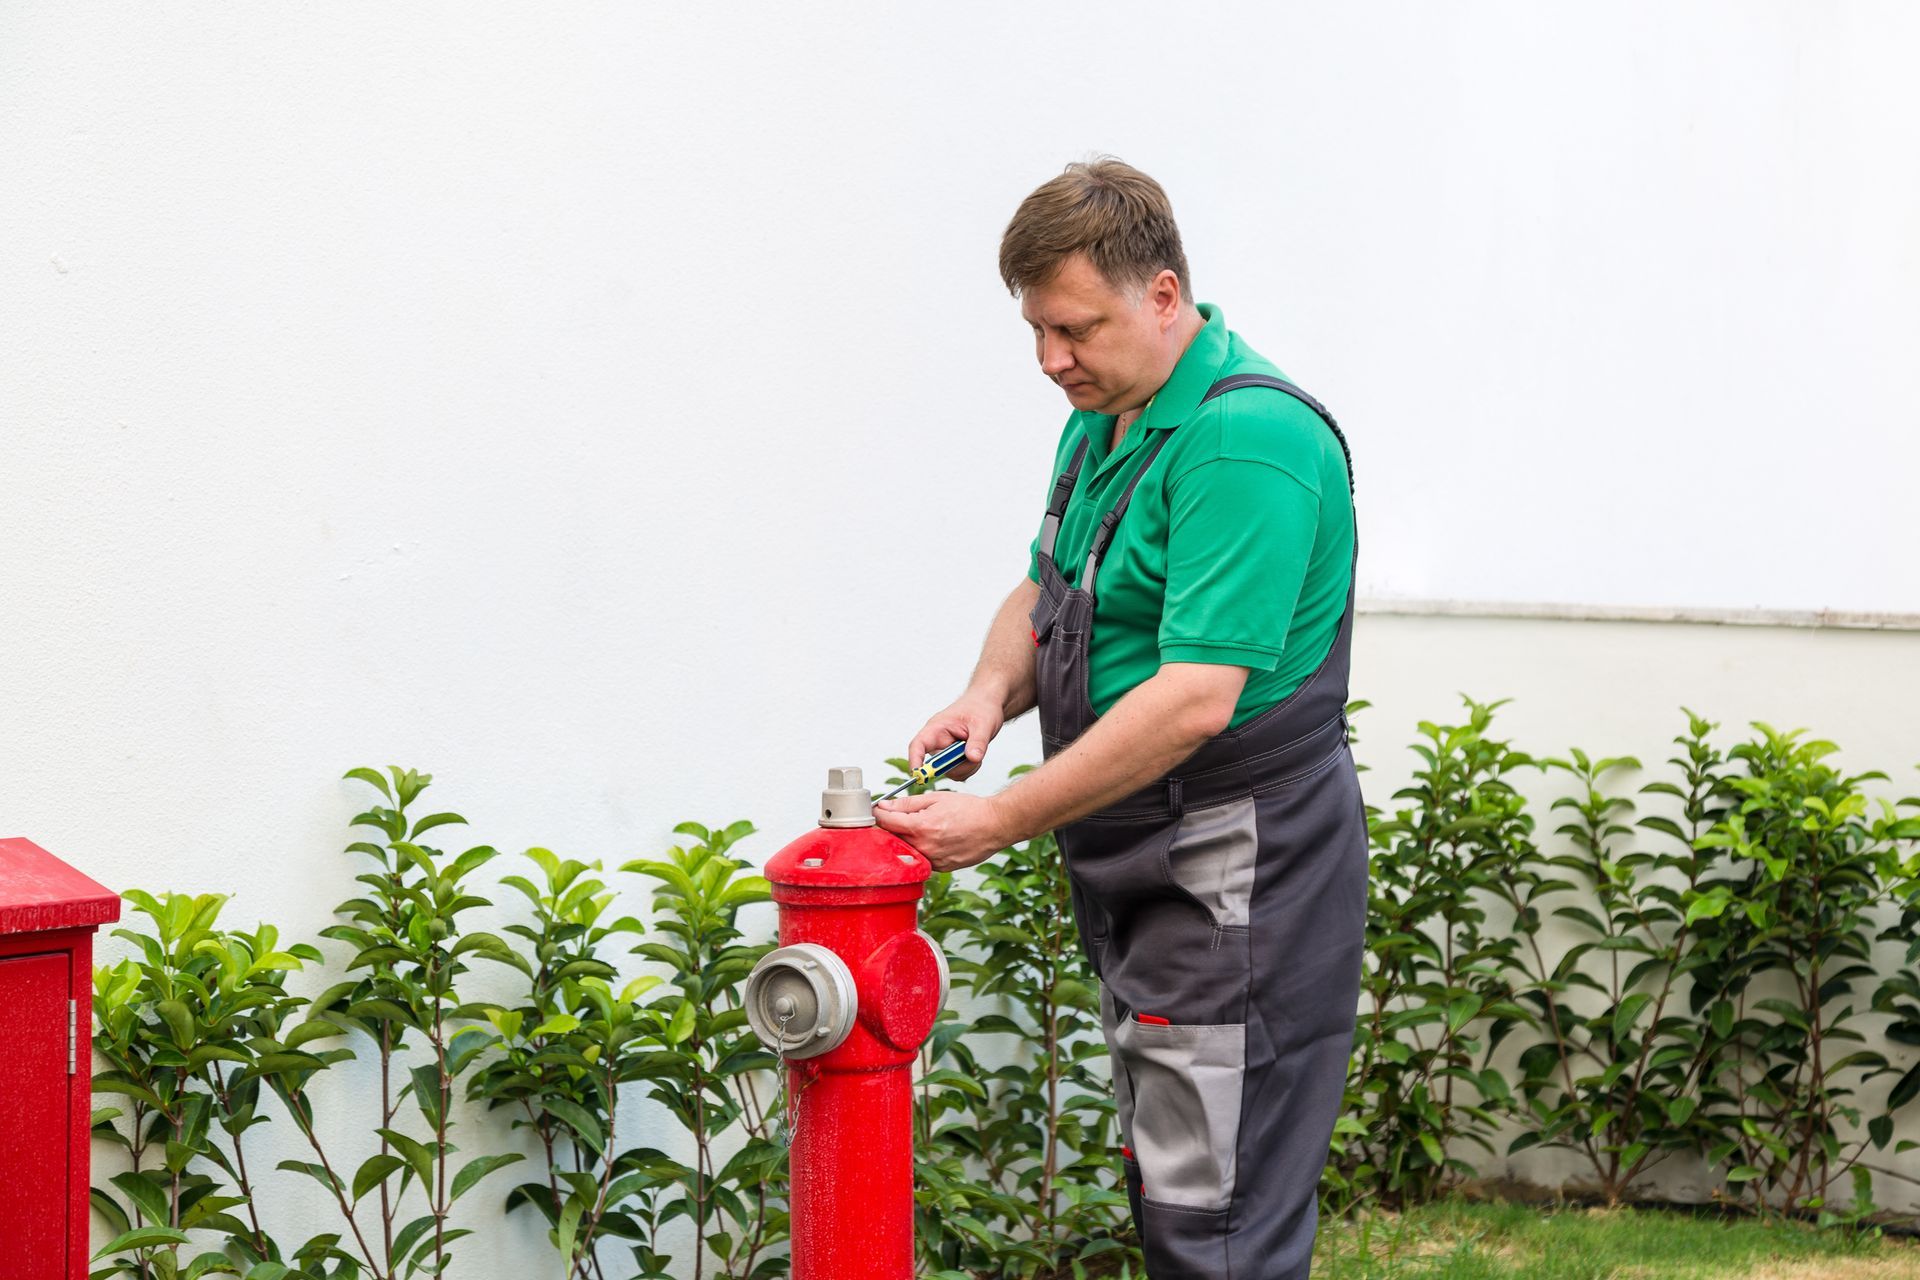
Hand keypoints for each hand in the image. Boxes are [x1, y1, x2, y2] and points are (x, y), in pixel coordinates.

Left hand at [872, 792, 1011, 873]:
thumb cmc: (969, 809)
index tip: (879, 809)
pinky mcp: (941, 868)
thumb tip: (885, 806)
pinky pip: (922, 859)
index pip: (885, 822)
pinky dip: (921, 850)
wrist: (994, 825)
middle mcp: (925, 847)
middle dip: (891, 827)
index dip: (879, 813)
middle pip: (892, 839)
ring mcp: (933, 860)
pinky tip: (932, 839)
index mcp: (921, 827)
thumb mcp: (936, 798)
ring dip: (905, 840)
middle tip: (898, 817)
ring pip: (906, 852)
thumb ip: (907, 803)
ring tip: (920, 828)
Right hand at [906, 690, 1005, 781]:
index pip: (918, 745)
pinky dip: (969, 768)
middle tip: (972, 757)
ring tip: (978, 751)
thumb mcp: (983, 724)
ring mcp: (946, 750)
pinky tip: (977, 755)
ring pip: (948, 771)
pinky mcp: (954, 757)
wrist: (987, 705)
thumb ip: (978, 742)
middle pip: (935, 764)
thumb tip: (973, 758)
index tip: (918, 774)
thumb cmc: (981, 707)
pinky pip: (958, 772)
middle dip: (954, 766)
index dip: (915, 761)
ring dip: (965, 767)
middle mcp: (938, 740)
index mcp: (937, 728)